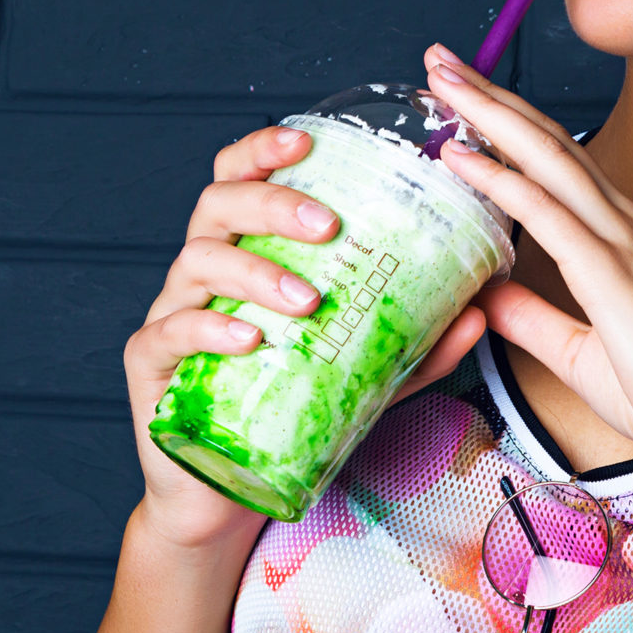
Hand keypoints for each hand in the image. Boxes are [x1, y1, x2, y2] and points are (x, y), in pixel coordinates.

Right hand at [123, 123, 487, 549]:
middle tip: (327, 226)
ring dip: (255, 273)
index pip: (244, 177)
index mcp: (249, 250)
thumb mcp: (367, 372)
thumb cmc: (292, 409)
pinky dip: (211, 328)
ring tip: (307, 300)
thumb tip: (481, 311)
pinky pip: (171, 332)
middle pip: (219, 205)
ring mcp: (173, 314)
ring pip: (197, 262)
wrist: (228, 493)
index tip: (306, 139)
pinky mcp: (151, 368)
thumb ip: (419, 343)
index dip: (265, 150)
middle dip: (273, 204)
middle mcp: (206, 270)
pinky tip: (250, 340)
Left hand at [422, 44, 632, 483]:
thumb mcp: (574, 350)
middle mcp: (621, 223)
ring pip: (547, 159)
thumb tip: (484, 291)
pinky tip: (462, 159)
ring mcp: (621, 242)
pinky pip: (549, 215)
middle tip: (440, 61)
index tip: (459, 93)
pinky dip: (502, 181)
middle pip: (546, 140)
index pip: (551, 160)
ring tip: (444, 83)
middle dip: (490, 96)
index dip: (504, 120)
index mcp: (616, 235)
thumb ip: (530, 315)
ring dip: (491, 116)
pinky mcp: (614, 274)